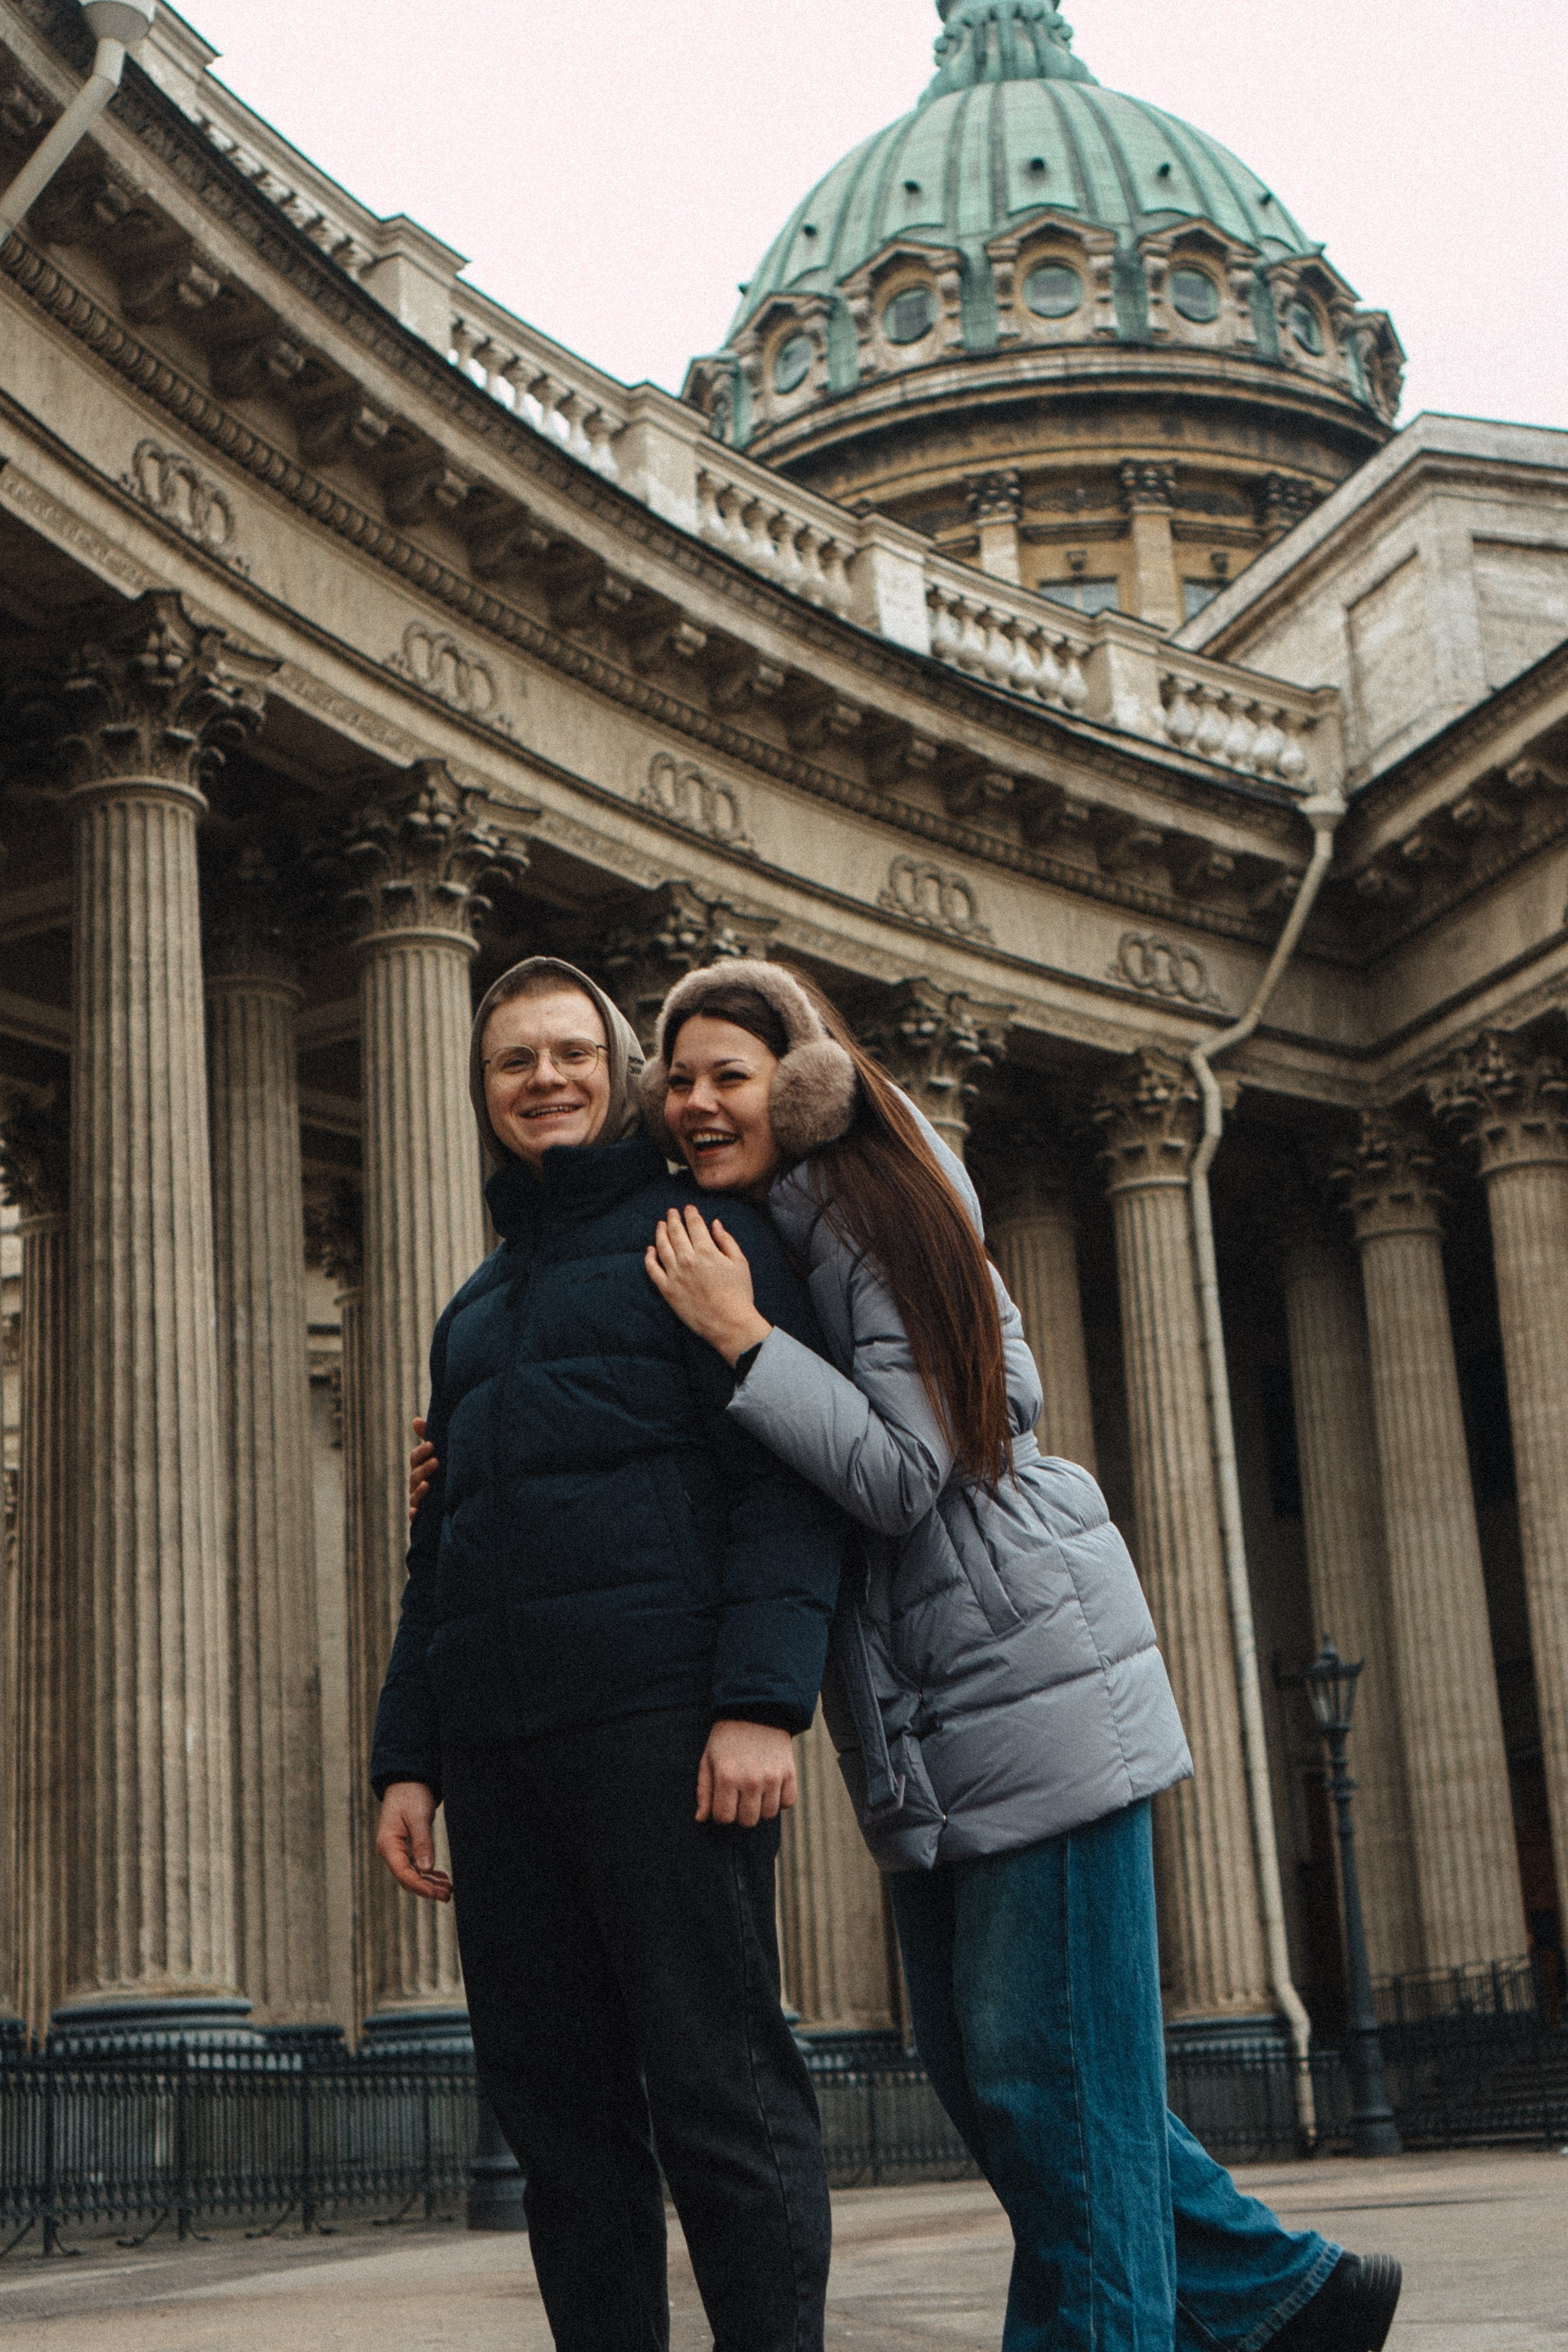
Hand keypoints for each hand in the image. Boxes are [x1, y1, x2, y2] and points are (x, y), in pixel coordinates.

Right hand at [375, 1781, 452, 1902]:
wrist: (406, 1781)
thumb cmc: (410, 1795)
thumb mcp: (418, 1817)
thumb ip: (422, 1842)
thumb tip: (426, 1869)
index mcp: (388, 1845)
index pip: (403, 1874)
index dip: (421, 1886)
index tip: (437, 1893)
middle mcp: (390, 1851)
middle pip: (407, 1878)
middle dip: (427, 1889)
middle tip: (448, 1895)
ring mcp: (396, 1850)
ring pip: (412, 1874)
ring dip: (429, 1883)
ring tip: (448, 1890)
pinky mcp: (405, 1847)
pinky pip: (415, 1866)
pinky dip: (428, 1874)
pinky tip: (441, 1879)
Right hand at [409, 1416, 439, 1522]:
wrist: (459, 1505)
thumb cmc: (447, 1474)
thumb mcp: (441, 1456)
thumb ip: (429, 1438)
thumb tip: (415, 1420)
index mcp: (421, 1468)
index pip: (415, 1458)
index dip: (421, 1452)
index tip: (432, 1444)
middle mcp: (418, 1484)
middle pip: (415, 1475)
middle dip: (424, 1468)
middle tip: (437, 1462)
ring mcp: (420, 1500)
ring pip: (414, 1495)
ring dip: (420, 1490)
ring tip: (429, 1484)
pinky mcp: (423, 1517)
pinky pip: (415, 1517)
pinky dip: (415, 1514)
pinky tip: (417, 1511)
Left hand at [645, 1206, 772, 1367]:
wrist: (729, 1324)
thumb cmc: (739, 1293)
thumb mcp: (740, 1262)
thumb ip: (726, 1240)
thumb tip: (715, 1224)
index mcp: (706, 1251)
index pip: (694, 1224)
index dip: (690, 1213)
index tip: (688, 1208)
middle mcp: (687, 1260)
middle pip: (675, 1232)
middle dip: (673, 1218)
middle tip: (671, 1211)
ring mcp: (674, 1275)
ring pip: (661, 1247)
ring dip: (660, 1233)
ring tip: (661, 1224)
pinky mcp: (667, 1290)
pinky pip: (652, 1270)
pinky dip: (649, 1257)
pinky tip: (650, 1250)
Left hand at [697, 1720, 797, 1827]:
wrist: (756, 1710)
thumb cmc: (726, 1739)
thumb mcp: (708, 1760)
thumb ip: (704, 1791)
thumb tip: (701, 1819)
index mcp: (727, 1777)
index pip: (724, 1818)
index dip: (721, 1813)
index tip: (723, 1802)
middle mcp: (751, 1780)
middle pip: (748, 1821)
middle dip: (740, 1813)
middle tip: (739, 1797)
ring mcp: (772, 1777)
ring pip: (768, 1815)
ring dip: (760, 1807)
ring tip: (755, 1791)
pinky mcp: (789, 1773)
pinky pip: (787, 1803)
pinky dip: (779, 1800)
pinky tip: (770, 1788)